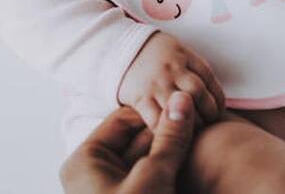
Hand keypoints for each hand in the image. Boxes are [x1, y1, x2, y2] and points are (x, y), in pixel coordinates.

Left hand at [59, 90, 194, 193]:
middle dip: (164, 133)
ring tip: (199, 138)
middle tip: (197, 121)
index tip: (184, 106)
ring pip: (144, 160)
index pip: (122, 119)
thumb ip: (169, 138)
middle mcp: (93, 174)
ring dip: (169, 152)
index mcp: (85, 161)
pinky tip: (191, 162)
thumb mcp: (152, 178)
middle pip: (134, 140)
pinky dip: (167, 170)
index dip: (155, 110)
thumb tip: (183, 100)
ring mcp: (111, 190)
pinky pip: (149, 178)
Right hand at [118, 31, 226, 129]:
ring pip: (180, 108)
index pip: (209, 79)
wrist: (119, 49)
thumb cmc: (155, 55)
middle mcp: (171, 69)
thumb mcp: (178, 51)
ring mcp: (156, 84)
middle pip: (198, 93)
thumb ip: (195, 70)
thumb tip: (214, 97)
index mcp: (184, 56)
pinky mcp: (140, 98)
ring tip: (191, 131)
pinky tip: (170, 135)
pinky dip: (166, 130)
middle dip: (208, 113)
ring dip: (190, 124)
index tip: (217, 110)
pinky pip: (156, 120)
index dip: (218, 99)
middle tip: (208, 124)